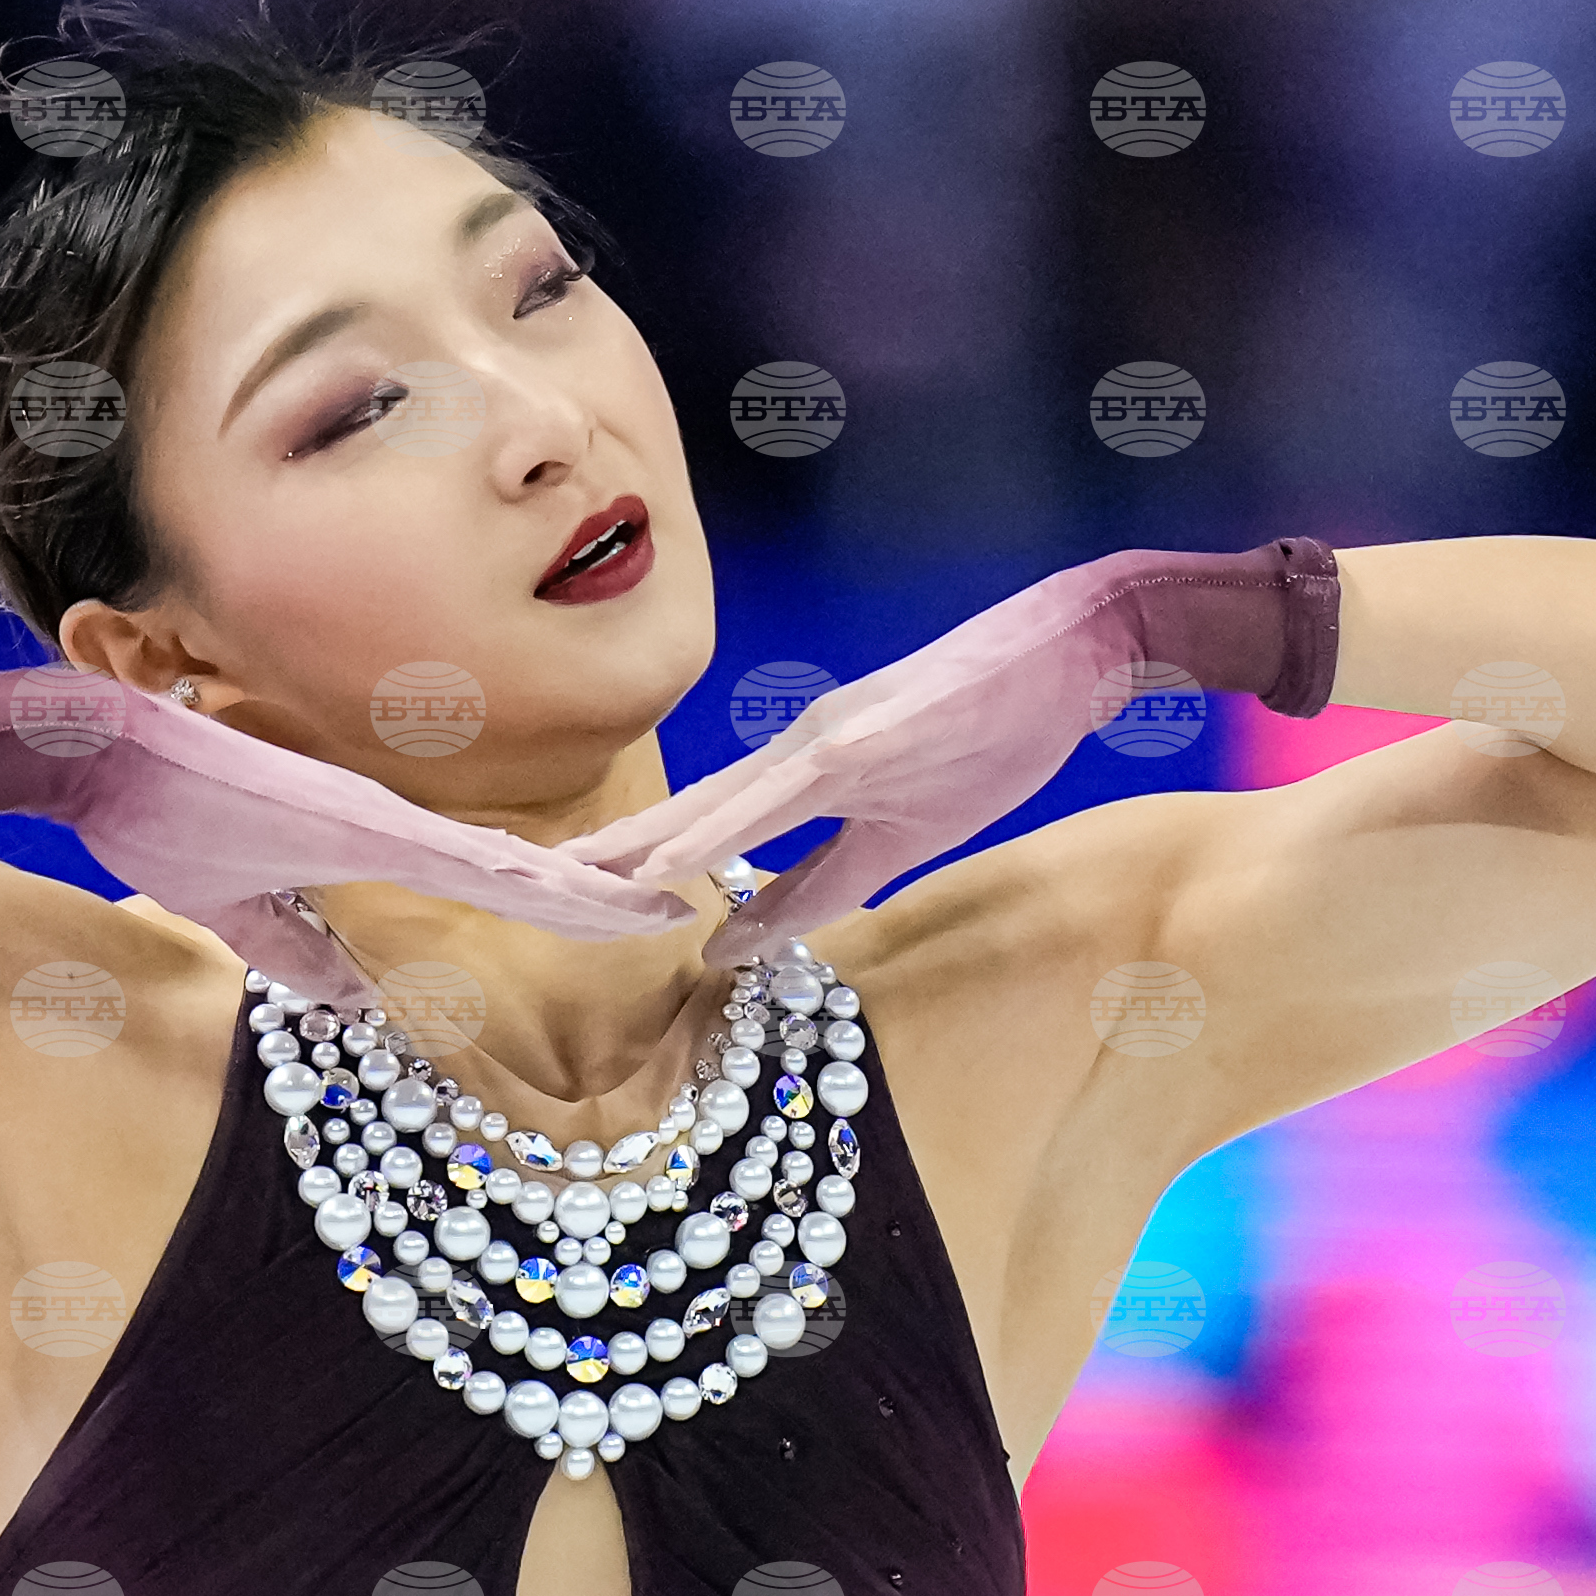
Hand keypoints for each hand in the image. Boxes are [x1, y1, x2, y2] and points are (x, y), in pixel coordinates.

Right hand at [0, 665, 701, 960]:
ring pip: (513, 865)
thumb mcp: (228, 896)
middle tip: (695, 907)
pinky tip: (593, 896)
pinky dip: (539, 887)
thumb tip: (354, 1003)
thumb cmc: (140, 803)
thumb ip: (293, 947)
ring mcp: (374, 818)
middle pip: (526, 868)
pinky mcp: (348, 820)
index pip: (497, 873)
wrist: (77, 744)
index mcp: (371, 836)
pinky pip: (465, 863)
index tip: (648, 907)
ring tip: (673, 905)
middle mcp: (390, 821)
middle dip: (611, 892)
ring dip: (594, 894)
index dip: (575, 892)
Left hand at [558, 542, 1334, 944]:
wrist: (1070, 655)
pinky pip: (769, 800)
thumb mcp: (902, 836)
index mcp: (801, 774)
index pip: (696, 829)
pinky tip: (664, 863)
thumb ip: (819, 886)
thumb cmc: (992, 736)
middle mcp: (794, 750)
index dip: (629, 867)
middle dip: (603, 863)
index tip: (565, 907)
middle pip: (678, 815)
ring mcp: (822, 742)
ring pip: (707, 808)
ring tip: (565, 890)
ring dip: (634, 852)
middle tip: (525, 902)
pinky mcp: (858, 741)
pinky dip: (709, 834)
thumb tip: (739, 940)